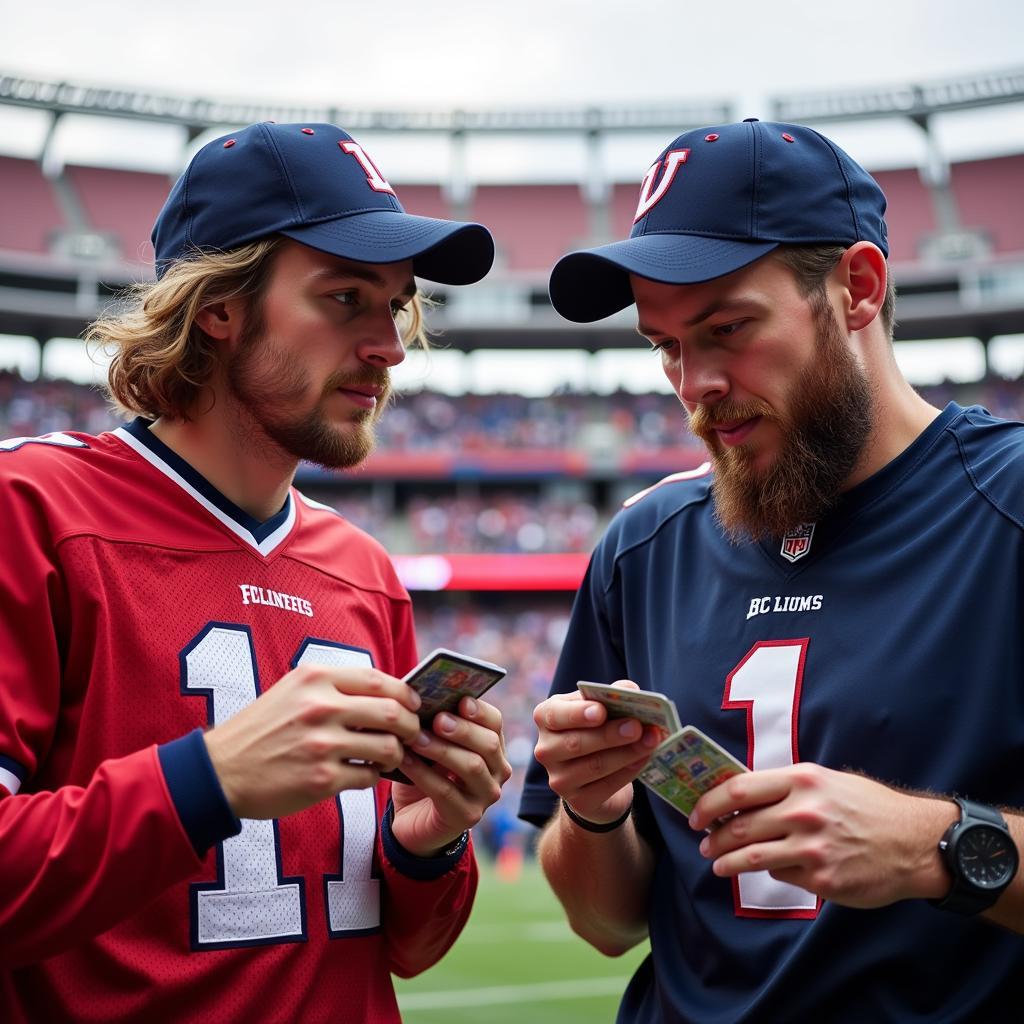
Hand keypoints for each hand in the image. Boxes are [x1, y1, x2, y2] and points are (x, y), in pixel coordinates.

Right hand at [204, 664, 421, 818]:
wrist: (221, 771)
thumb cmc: (262, 729)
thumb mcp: (292, 690)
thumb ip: (334, 686)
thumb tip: (385, 691)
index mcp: (315, 679)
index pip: (379, 679)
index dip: (404, 693)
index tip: (412, 704)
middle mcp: (321, 707)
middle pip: (391, 712)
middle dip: (409, 725)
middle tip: (410, 734)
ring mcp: (322, 744)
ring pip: (387, 746)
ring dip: (395, 754)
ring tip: (387, 757)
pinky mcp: (322, 779)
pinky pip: (368, 776)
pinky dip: (373, 776)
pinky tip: (363, 773)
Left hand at [390, 696, 511, 856]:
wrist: (414, 818)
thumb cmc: (424, 771)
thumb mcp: (432, 744)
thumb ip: (434, 724)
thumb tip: (424, 698)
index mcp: (492, 746)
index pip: (495, 722)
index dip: (479, 710)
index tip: (460, 700)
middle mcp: (498, 770)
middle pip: (488, 744)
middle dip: (462, 729)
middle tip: (437, 719)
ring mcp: (486, 795)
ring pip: (471, 766)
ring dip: (442, 750)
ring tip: (416, 739)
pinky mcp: (467, 816)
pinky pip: (447, 791)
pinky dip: (423, 774)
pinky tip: (405, 761)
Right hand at [533, 680, 658, 825]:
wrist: (595, 778)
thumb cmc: (596, 732)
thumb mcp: (600, 709)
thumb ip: (611, 696)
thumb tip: (630, 690)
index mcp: (546, 718)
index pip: (555, 715)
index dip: (577, 714)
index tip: (602, 711)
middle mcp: (546, 749)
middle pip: (577, 743)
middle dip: (610, 734)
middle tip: (637, 726)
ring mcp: (559, 778)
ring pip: (594, 765)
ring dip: (626, 752)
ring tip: (651, 741)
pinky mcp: (578, 801)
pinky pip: (606, 786)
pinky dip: (628, 771)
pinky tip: (644, 759)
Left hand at [690, 763, 958, 907]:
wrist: (916, 842)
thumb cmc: (868, 806)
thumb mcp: (826, 781)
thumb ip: (785, 788)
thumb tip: (741, 797)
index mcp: (802, 781)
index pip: (738, 790)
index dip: (709, 804)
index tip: (696, 814)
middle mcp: (803, 813)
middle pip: (739, 827)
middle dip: (714, 838)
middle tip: (704, 843)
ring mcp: (812, 849)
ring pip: (751, 858)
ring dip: (727, 862)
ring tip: (717, 864)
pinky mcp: (822, 880)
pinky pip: (781, 875)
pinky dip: (771, 872)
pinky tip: (769, 869)